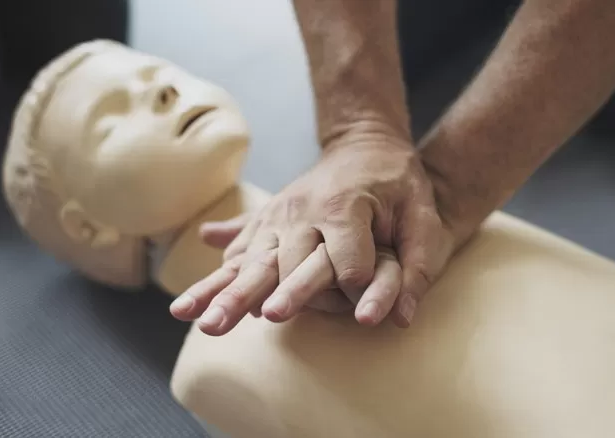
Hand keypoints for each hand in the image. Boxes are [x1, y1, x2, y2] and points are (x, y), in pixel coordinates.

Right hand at [170, 133, 454, 334]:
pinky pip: (238, 251)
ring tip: (195, 320)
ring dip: (220, 292)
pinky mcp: (266, 221)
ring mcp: (278, 217)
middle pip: (281, 266)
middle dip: (256, 298)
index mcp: (344, 209)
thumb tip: (402, 320)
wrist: (366, 145)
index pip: (347, 266)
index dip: (359, 291)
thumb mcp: (423, 215)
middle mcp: (302, 213)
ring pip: (247, 262)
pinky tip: (191, 302)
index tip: (366, 310)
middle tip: (222, 325)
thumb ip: (418, 264)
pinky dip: (216, 278)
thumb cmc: (398, 184)